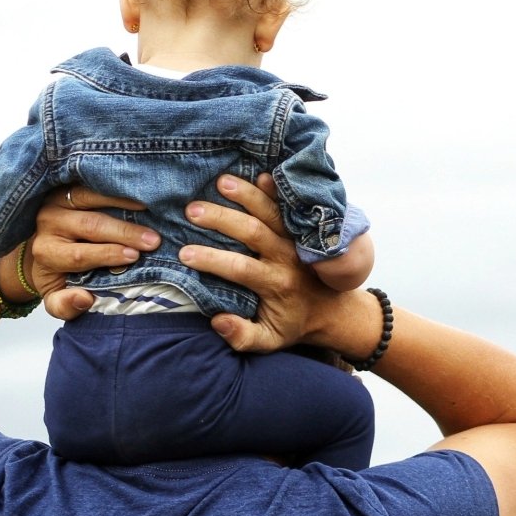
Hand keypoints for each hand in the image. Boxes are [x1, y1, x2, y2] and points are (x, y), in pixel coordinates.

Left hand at [24, 186, 159, 319]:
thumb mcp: (55, 298)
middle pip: (89, 225)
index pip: (78, 255)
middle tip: (152, 240)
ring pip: (90, 197)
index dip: (107, 254)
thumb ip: (65, 306)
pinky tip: (138, 191)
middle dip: (123, 232)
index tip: (134, 257)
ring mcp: (57, 200)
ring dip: (123, 202)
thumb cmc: (57, 275)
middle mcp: (48, 223)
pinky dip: (116, 186)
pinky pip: (93, 183)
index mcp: (46, 253)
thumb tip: (84, 299)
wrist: (42, 247)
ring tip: (150, 209)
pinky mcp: (67, 185)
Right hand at [180, 175, 375, 358]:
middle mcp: (286, 258)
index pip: (240, 268)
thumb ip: (243, 336)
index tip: (184, 254)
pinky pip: (290, 206)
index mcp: (275, 285)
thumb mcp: (268, 341)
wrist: (331, 311)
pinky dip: (277, 190)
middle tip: (191, 210)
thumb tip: (217, 321)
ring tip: (221, 181)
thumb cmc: (291, 324)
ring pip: (271, 212)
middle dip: (222, 219)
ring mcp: (295, 240)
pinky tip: (260, 174)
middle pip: (253, 232)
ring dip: (246, 195)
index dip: (212, 260)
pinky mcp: (301, 229)